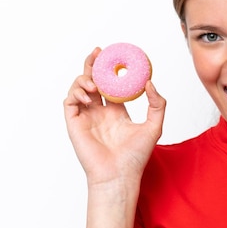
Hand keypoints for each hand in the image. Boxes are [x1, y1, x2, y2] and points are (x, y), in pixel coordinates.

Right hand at [63, 47, 165, 189]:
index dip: (109, 69)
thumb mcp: (154, 126)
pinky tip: (89, 95)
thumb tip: (150, 82)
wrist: (120, 175)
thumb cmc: (136, 156)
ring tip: (95, 83)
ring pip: (78, 89)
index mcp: (116, 112)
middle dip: (92, 64)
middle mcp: (99, 112)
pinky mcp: (74, 124)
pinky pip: (69, 102)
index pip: (110, 85)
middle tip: (98, 52)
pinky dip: (75, 93)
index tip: (113, 55)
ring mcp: (86, 117)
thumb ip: (157, 104)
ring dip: (84, 79)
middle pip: (92, 81)